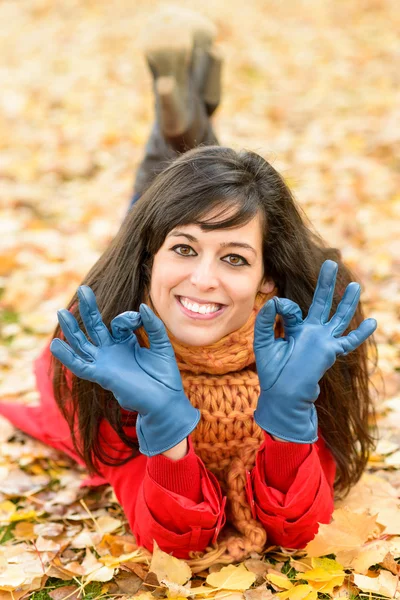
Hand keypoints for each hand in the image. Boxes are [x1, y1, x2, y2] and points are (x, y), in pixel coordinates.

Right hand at [50, 286, 199, 455]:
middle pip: (95, 326)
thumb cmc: (164, 376)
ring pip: (83, 343)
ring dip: (72, 328)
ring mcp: (105, 362)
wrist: (165, 402)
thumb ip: (153, 325)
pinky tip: (56, 344)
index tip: (138, 318)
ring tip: (62, 312)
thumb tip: (142, 307)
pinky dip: (67, 356)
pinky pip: (80, 365)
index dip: (126, 317)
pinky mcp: (102, 375)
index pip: (118, 322)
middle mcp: (112, 351)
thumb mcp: (162, 345)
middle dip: (89, 308)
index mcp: (126, 342)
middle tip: (83, 289)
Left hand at [253, 260, 376, 442]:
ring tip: (356, 286)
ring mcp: (322, 341)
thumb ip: (265, 320)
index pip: (292, 307)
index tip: (276, 306)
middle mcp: (311, 332)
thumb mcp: (263, 342)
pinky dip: (360, 333)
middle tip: (331, 263)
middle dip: (326, 283)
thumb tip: (275, 300)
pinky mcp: (329, 351)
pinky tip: (371, 323)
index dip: (282, 305)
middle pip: (321, 303)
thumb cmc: (272, 372)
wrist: (282, 395)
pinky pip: (348, 341)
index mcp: (294, 328)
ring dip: (347, 302)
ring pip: (338, 317)